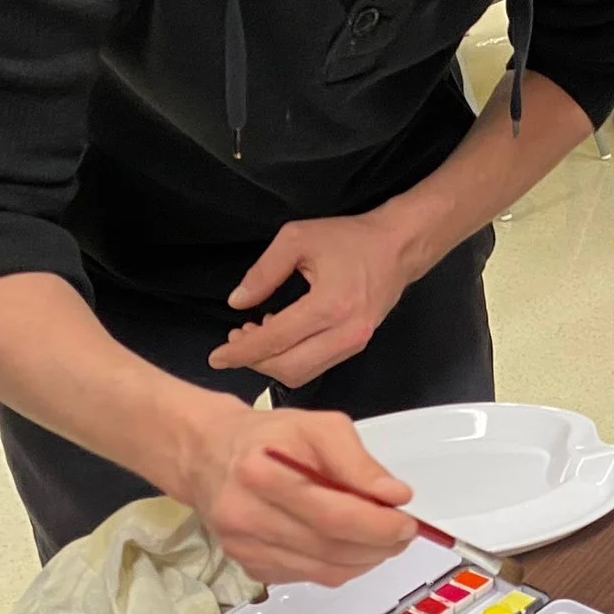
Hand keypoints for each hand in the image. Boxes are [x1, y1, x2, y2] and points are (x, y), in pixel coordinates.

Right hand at [171, 394, 417, 584]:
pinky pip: (310, 577)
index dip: (377, 525)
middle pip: (331, 548)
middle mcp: (247, 516)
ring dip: (364, 559)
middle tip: (402, 532)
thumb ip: (357, 461)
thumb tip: (394, 496)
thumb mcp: (317, 427)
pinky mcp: (250, 567)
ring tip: (379, 538)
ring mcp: (246, 549)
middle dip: (379, 545)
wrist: (208, 456)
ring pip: (325, 571)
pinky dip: (339, 565)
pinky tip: (345, 543)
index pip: (332, 515)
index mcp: (261, 473)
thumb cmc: (267, 438)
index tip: (406, 522)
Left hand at [211, 211, 421, 388]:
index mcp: (330, 305)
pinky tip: (280, 337)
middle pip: (287, 367)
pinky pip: (316, 367)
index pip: (275, 339)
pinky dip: (291, 360)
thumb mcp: (297, 239)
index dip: (241, 351)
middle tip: (234, 341)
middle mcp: (345, 333)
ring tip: (254, 338)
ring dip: (272, 364)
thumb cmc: (350, 239)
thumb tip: (237, 302)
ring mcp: (353, 344)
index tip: (217, 355)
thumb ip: (263, 272)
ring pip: (302, 374)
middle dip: (253, 361)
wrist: (396, 248)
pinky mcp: (356, 347)